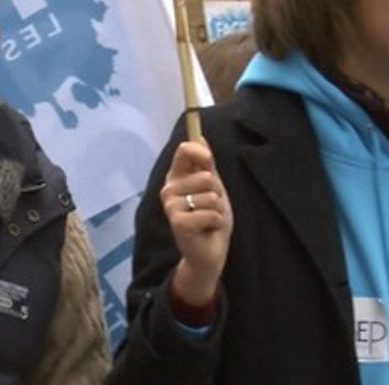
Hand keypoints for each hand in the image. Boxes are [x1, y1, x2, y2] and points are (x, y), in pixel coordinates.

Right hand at [160, 139, 232, 305]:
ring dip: (218, 210)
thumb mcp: (213, 187)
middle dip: (218, 194)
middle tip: (210, 207)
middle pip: (206, 175)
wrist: (209, 252)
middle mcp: (169, 189)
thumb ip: (206, 164)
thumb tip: (200, 135)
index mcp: (177, 177)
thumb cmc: (211, 218)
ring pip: (211, 196)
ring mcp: (171, 205)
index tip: (209, 161)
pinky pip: (211, 213)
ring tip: (208, 219)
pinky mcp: (177, 222)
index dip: (201, 152)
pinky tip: (206, 229)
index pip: (185, 150)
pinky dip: (216, 222)